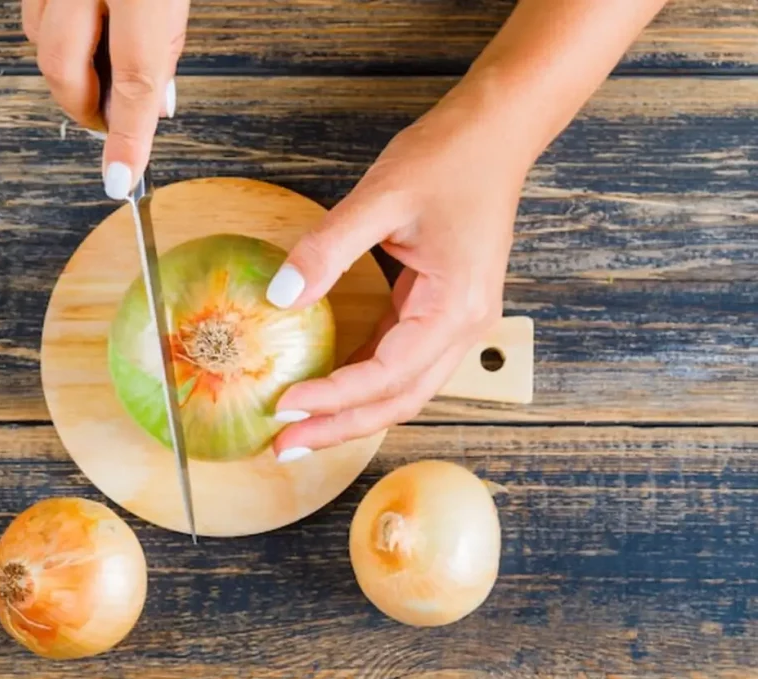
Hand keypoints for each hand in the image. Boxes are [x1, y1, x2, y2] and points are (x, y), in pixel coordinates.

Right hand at [22, 0, 189, 198]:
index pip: (135, 79)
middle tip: (111, 121)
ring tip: (104, 67)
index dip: (128, 138)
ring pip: (40, 43)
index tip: (120, 178)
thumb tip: (150, 109)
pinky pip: (33, 15)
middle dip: (86, 109)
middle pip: (65, 69)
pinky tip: (85, 35)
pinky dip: (55, 38)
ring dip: (71, 71)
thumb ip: (162, 50)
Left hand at [265, 90, 527, 461]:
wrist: (496, 134)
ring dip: (351, 411)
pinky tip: (327, 385)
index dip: (332, 398)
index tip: (283, 407)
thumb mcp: (380, 198)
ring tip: (299, 426)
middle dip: (341, 427)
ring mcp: (456, 321)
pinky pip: (401, 360)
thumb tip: (281, 297)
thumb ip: (327, 250)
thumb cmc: (451, 159)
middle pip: (399, 401)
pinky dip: (363, 380)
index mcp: (454, 308)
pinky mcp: (442, 310)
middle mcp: (462, 327)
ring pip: (401, 388)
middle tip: (285, 445)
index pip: (385, 374)